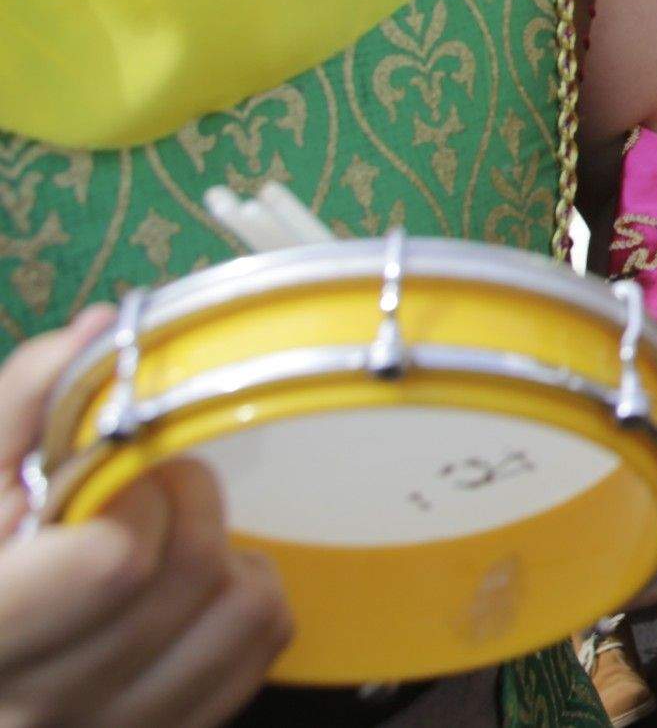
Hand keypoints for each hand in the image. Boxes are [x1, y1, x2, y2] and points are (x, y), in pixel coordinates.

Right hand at [0, 309, 291, 727]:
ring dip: (224, 548)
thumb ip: (26, 402)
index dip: (128, 498)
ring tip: (167, 537)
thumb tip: (102, 330)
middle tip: (147, 490)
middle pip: (189, 575)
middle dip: (182, 503)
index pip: (114, 561)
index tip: (108, 478)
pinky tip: (190, 588)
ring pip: (246, 607)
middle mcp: (37, 706)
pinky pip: (266, 643)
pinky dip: (246, 596)